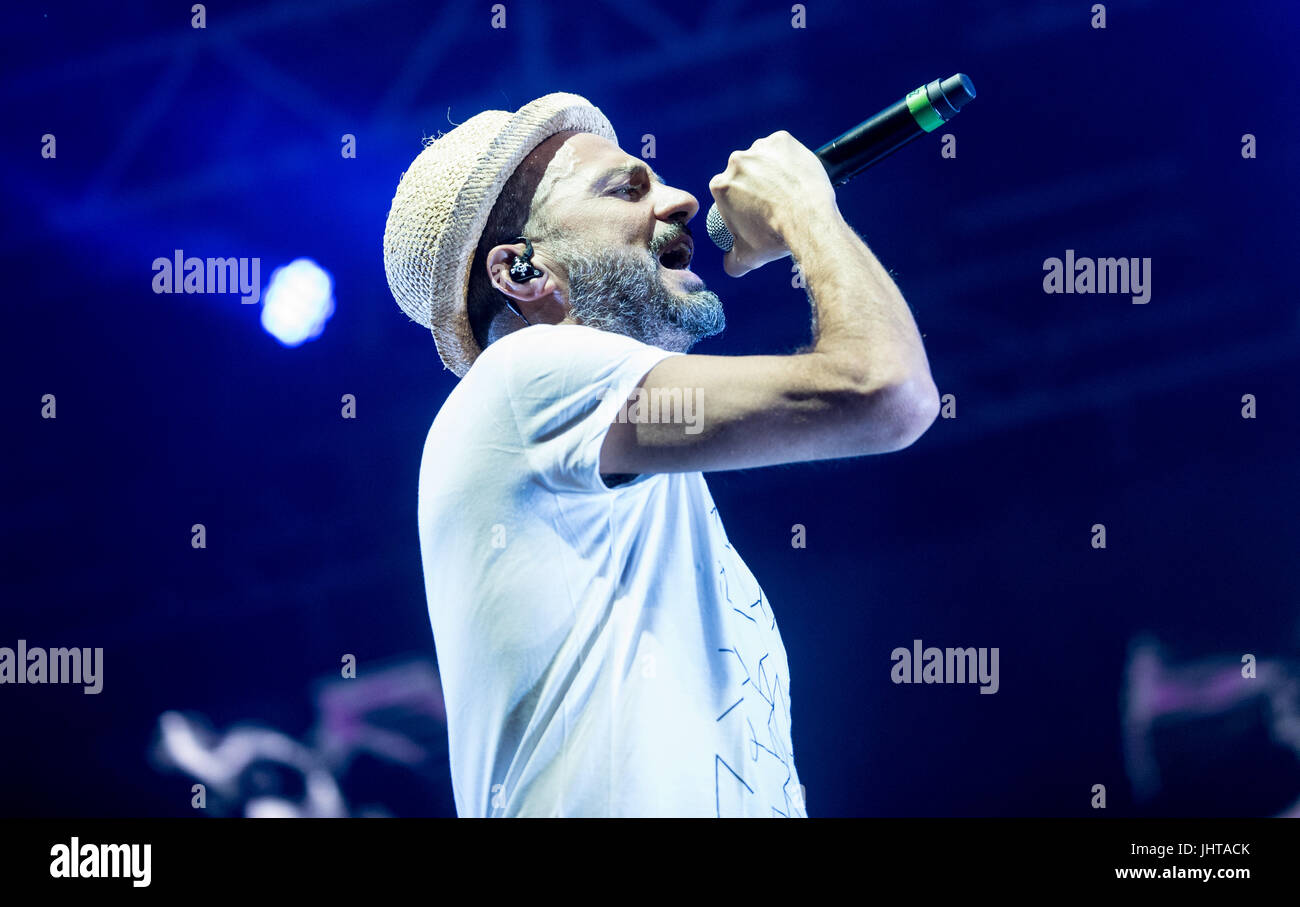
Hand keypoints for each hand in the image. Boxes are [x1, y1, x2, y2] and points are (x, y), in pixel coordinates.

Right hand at [707, 130, 836, 276]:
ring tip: (787, 189)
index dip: (739, 202)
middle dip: (754, 184)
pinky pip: (783, 147)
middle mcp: (736, 162)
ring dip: (770, 169)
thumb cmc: (776, 236)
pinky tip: (795, 174)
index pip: (726, 191)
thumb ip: (733, 263)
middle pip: (744, 172)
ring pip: (763, 158)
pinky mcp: (782, 140)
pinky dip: (788, 157)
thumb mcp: (748, 256)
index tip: (753, 210)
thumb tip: (730, 266)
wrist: (808, 221)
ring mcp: (760, 148)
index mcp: (721, 186)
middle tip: (773, 201)